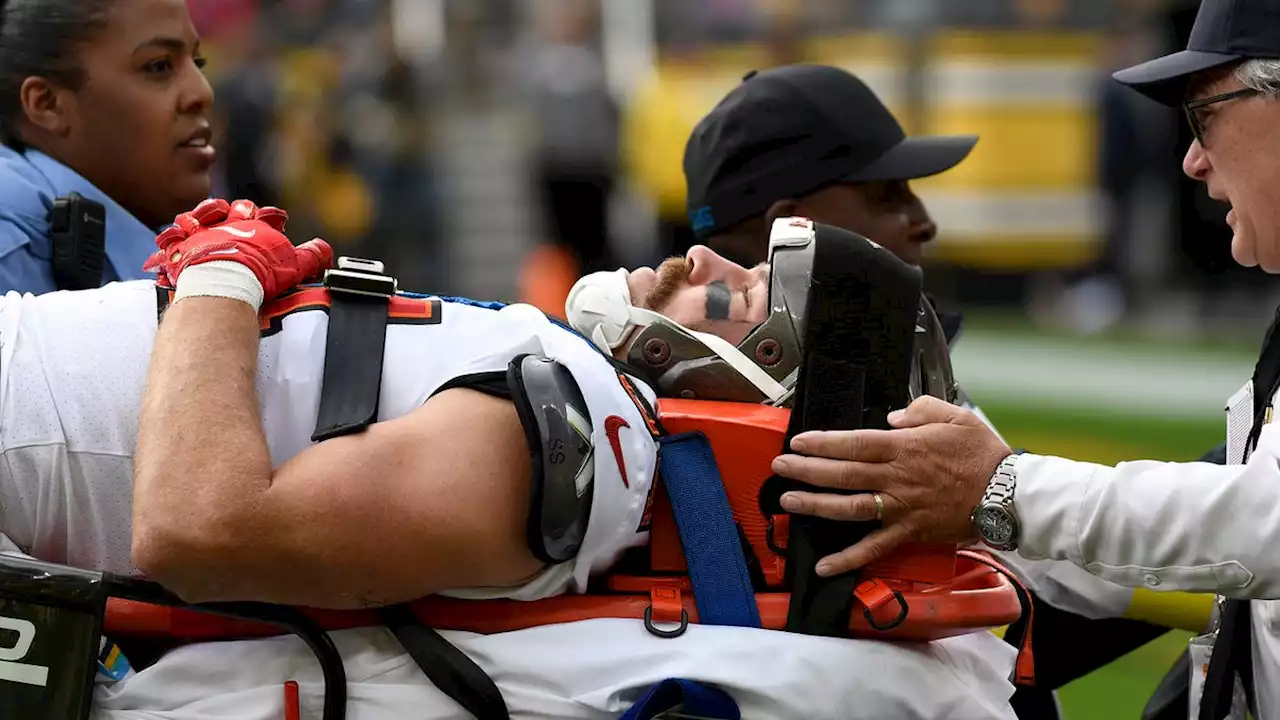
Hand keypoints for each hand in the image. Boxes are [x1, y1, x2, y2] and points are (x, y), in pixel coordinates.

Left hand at [144, 198, 331, 299]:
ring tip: (195, 223)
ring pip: (195, 219)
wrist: (225, 279)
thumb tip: (324, 249)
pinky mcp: (179, 248)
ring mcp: (200, 234)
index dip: (270, 218)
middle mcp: (226, 224)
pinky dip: (170, 243)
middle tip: (232, 217)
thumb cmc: (261, 271)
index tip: (275, 222)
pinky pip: (170, 241)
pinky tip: (169, 245)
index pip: (264, 215)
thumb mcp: (294, 264)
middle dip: (230, 212)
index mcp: (254, 225)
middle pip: (228, 211)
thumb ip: (312, 255)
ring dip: (196, 220)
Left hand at [770, 395, 1012, 576]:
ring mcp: (901, 507)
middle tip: (779, 467)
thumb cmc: (983, 455)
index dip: (823, 443)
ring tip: (789, 501)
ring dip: (816, 505)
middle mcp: (897, 478)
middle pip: (843, 474)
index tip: (799, 441)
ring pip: (850, 507)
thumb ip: (919, 410)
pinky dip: (848, 558)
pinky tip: (824, 566)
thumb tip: (892, 417)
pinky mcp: (910, 532)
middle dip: (807, 470)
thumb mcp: (954, 416)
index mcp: (905, 448)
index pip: (854, 443)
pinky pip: (874, 548)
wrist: (1009, 495)